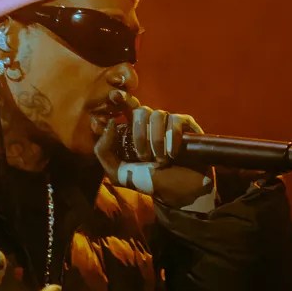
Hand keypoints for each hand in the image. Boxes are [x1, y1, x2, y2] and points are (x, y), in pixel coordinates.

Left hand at [95, 103, 215, 208]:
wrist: (180, 194)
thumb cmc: (151, 182)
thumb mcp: (119, 173)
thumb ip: (104, 151)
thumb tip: (110, 123)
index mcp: (133, 131)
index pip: (125, 106)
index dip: (121, 99)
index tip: (115, 96)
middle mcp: (151, 124)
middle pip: (140, 111)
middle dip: (140, 136)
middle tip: (144, 157)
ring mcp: (169, 123)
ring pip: (158, 115)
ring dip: (156, 140)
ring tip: (161, 160)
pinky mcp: (187, 125)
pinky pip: (175, 120)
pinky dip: (172, 137)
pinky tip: (173, 154)